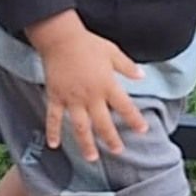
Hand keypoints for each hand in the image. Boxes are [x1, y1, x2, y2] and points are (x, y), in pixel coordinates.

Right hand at [36, 25, 146, 162]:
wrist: (60, 38)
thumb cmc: (87, 43)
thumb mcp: (112, 52)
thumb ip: (127, 66)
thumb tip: (141, 76)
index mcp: (107, 85)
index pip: (125, 108)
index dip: (135, 120)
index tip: (142, 130)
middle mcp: (91, 96)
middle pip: (103, 123)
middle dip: (112, 139)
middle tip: (118, 150)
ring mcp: (72, 98)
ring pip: (81, 126)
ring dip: (86, 143)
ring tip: (91, 157)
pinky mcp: (56, 96)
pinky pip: (54, 117)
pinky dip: (53, 131)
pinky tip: (53, 144)